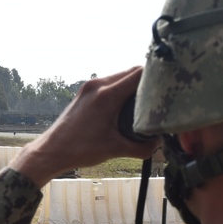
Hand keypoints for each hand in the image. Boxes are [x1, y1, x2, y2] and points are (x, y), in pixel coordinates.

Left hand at [11, 67, 158, 187]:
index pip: (139, 74)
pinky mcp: (85, 93)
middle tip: (164, 96)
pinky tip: (129, 105)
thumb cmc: (79, 149)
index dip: (158, 78)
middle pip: (131, 72)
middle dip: (149, 82)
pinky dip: (122, 90)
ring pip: (120, 76)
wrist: (51, 151)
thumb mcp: (115, 149)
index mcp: (106, 95)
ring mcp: (89, 87)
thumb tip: (160, 144)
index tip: (171, 85)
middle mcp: (97, 85)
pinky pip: (110, 83)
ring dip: (135, 85)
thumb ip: (142, 147)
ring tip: (149, 102)